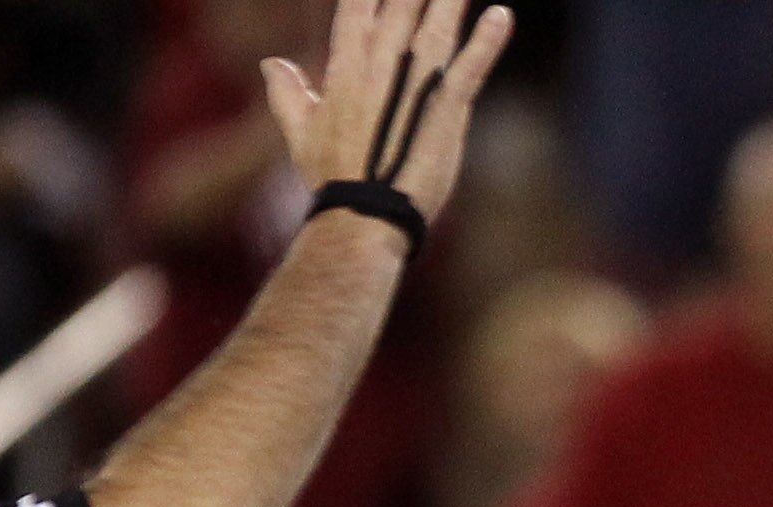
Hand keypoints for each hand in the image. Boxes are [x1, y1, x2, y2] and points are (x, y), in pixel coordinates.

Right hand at [262, 0, 514, 226]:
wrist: (361, 219)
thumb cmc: (332, 179)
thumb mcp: (300, 130)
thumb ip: (286, 92)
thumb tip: (270, 63)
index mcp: (347, 67)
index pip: (359, 7)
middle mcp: (380, 66)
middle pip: (402, 5)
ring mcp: (413, 86)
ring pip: (437, 27)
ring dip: (450, 0)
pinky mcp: (445, 112)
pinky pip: (469, 69)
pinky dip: (487, 43)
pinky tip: (502, 15)